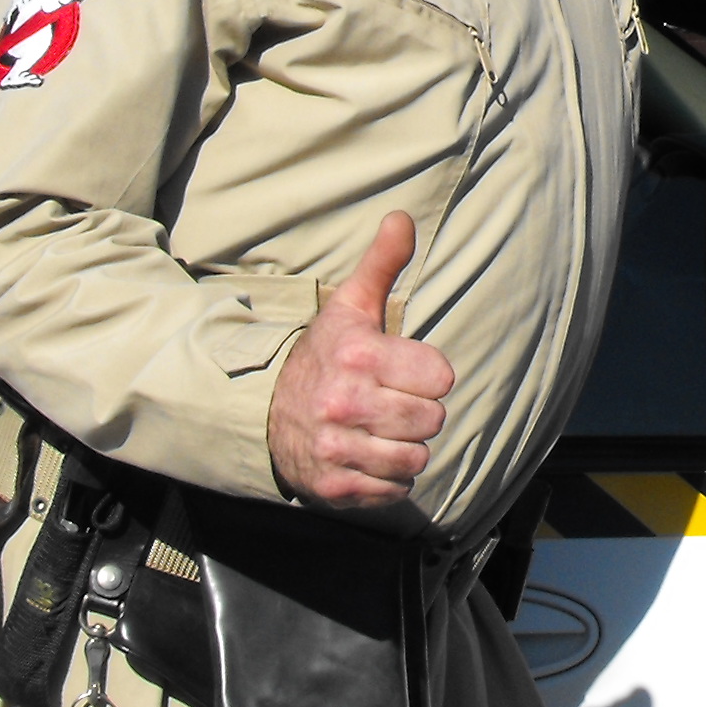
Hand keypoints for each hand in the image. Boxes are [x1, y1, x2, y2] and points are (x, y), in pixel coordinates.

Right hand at [268, 212, 452, 508]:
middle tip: (392, 402)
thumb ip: (382, 264)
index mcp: (357, 355)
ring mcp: (336, 449)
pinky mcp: (334, 487)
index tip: (405, 371)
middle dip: (419, 412)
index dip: (429, 375)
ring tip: (381, 430)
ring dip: (406, 447)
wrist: (264, 413)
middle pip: (432, 420)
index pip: (441, 376)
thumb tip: (402, 217)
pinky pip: (395, 489)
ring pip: (416, 458)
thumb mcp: (351, 306)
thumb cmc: (324, 355)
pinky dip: (388, 478)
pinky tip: (367, 456)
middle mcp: (344, 403)